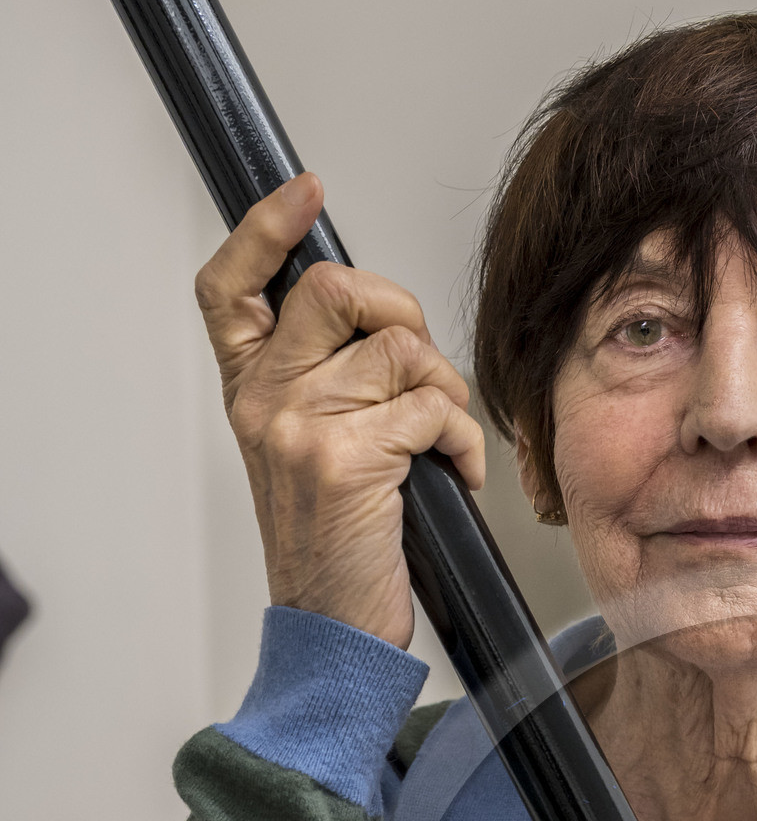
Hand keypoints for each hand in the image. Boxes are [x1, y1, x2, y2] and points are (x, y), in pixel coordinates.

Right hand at [194, 174, 485, 646]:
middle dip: (401, 312)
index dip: (264, 227)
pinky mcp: (346, 460)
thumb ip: (324, 377)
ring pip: (402, 351)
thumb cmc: (337, 542)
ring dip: (446, 395)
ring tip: (440, 443)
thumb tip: (379, 316)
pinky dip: (463, 442)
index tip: (305, 192)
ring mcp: (300, 426)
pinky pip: (432, 411)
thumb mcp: (309, 448)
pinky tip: (456, 474)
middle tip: (421, 372)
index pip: (228, 285)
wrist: (333, 628)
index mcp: (250, 390)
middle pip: (336, 290)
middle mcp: (264, 399)